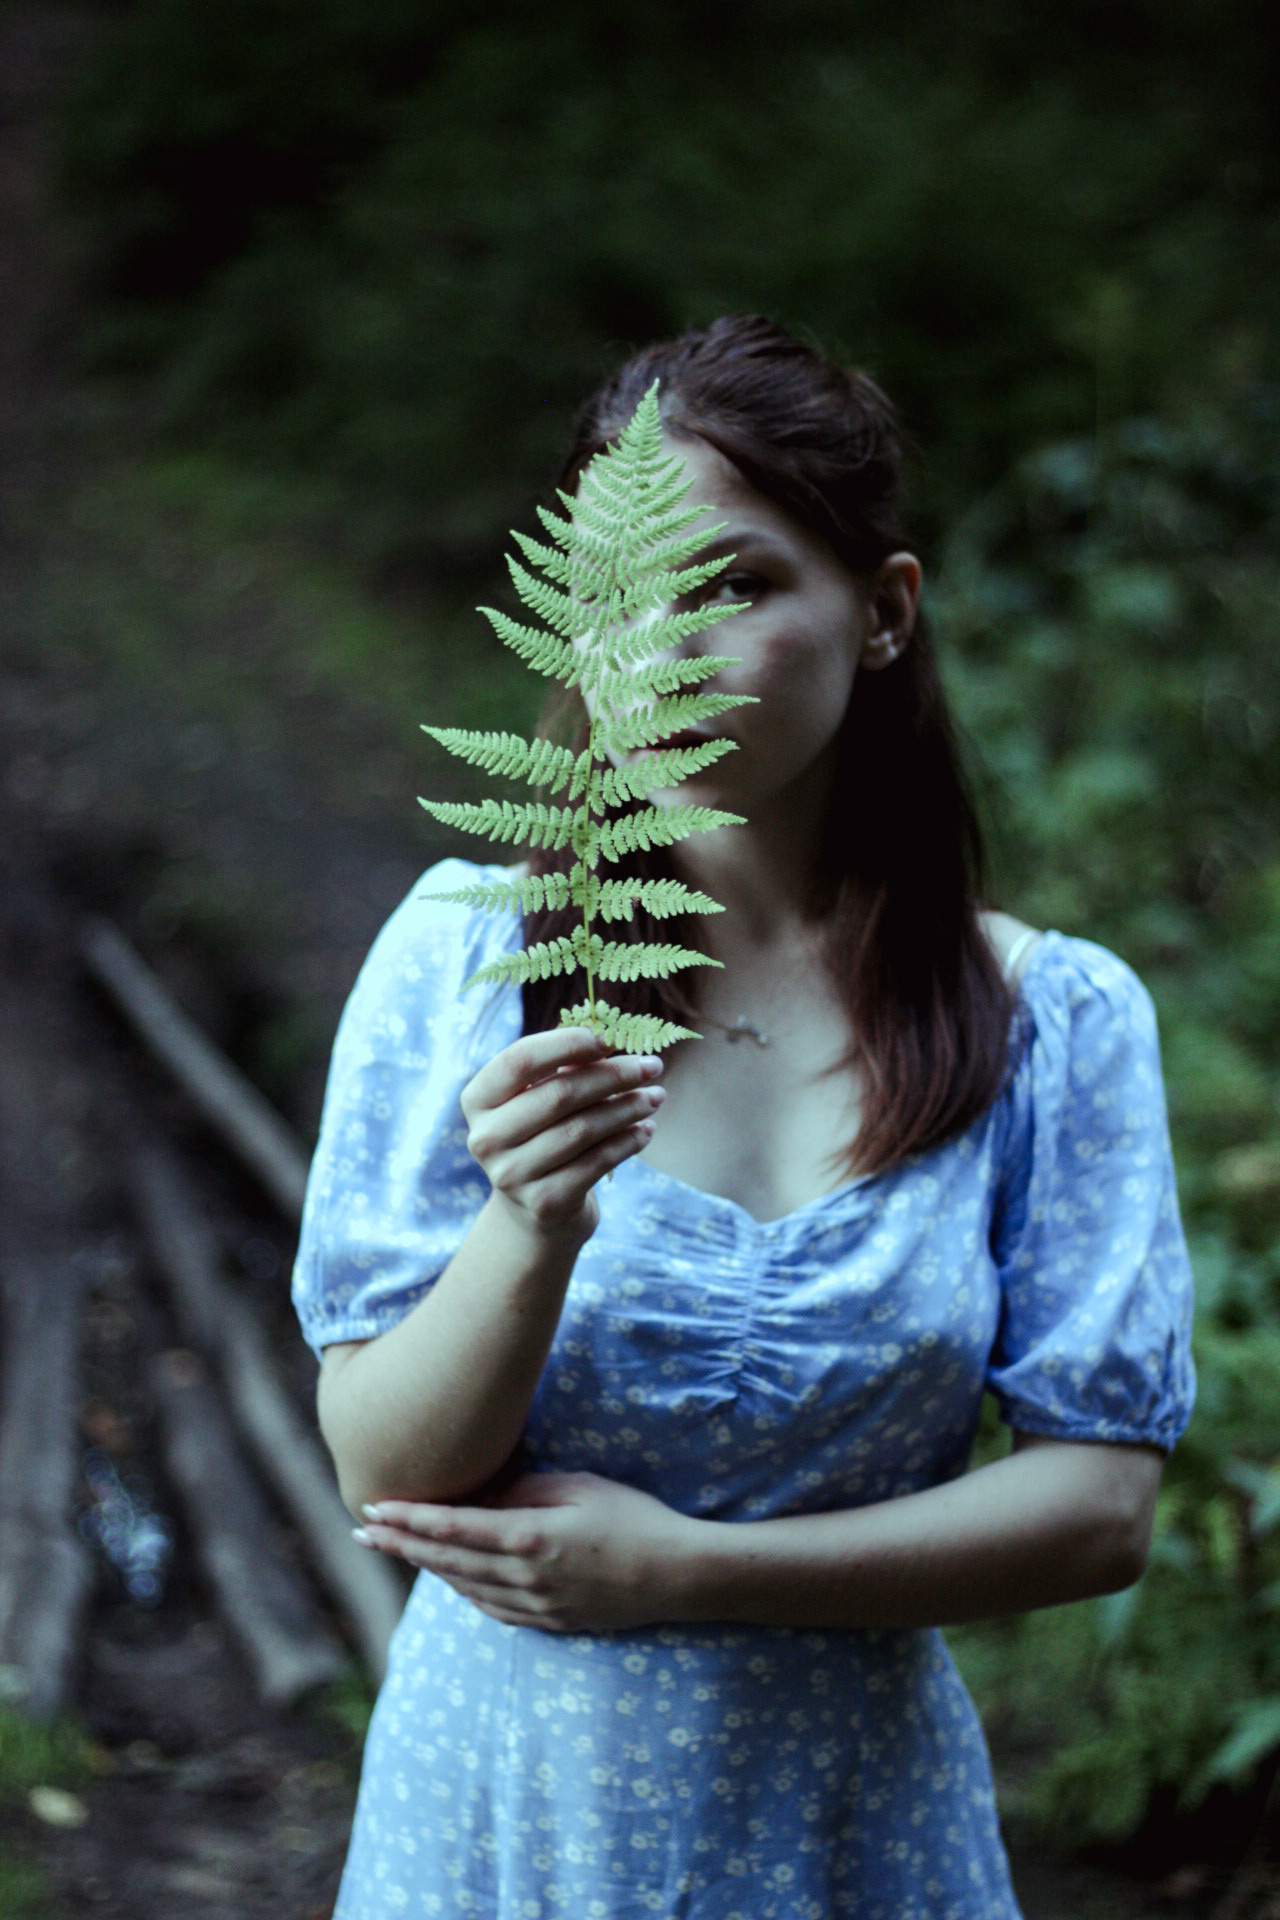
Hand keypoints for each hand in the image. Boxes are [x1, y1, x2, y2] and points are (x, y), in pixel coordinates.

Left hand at [354, 1469, 695, 1633]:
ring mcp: (536, 1606)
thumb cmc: (633, 1518)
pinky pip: (491, 1608)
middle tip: (361, 1531)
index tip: (374, 1509)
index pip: (453, 1529)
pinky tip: (450, 1579)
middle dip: (401, 1544)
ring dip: (426, 1568)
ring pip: (464, 1588)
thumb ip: (526, 1490)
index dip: (409, 1519)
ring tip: (395, 1548)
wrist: (677, 1576)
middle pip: (447, 1562)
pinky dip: (462, 1591)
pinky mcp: (549, 1622)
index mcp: (530, 1538)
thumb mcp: (580, 1488)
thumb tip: (484, 1493)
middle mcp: (524, 1578)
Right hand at [461, 1027, 664, 1239]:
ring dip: (627, 1108)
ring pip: (582, 1130)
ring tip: (655, 1097)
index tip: (609, 1037)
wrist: (537, 1207)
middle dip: (613, 1076)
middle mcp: (486, 1138)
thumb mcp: (542, 1096)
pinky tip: (646, 1130)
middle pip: (559, 1095)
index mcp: (478, 1099)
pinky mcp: (543, 1202)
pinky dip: (627, 1143)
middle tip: (652, 1066)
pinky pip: (596, 1163)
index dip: (566, 1043)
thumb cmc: (544, 1133)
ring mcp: (511, 1174)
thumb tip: (609, 1038)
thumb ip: (565, 1066)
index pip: (520, 1060)